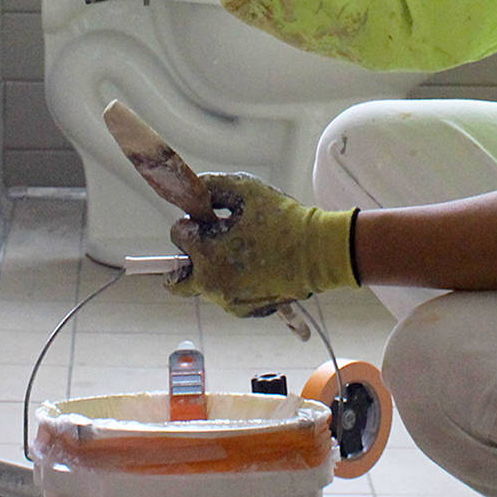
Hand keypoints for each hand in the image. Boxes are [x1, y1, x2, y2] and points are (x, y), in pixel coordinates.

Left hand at [166, 173, 357, 317]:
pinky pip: (225, 295)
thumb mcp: (245, 189)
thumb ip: (211, 186)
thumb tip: (194, 192)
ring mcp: (228, 301)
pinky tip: (252, 265)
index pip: (177, 235)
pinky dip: (230, 281)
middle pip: (177, 278)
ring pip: (204, 285)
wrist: (319, 252)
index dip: (193, 222)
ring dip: (211, 268)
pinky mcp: (244, 310)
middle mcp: (212, 283)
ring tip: (241, 250)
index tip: (211, 219)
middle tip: (206, 244)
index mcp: (207, 254)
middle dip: (187, 258)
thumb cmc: (284, 219)